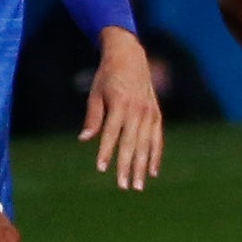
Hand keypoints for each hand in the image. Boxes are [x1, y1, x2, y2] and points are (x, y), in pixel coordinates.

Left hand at [79, 28, 163, 190]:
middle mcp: (137, 109)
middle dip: (127, 166)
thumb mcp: (96, 92)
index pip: (112, 132)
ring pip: (146, 144)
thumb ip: (93, 117)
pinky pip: (157, 139)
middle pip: (131, 143)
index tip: (101, 168)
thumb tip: (84, 139)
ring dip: (142, 166)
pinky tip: (152, 172)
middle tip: (123, 186)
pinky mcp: (156, 114)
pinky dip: (155, 156)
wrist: (130, 56)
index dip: (106, 151)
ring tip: (137, 186)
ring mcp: (149, 112)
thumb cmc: (107, 76)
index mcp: (120, 102)